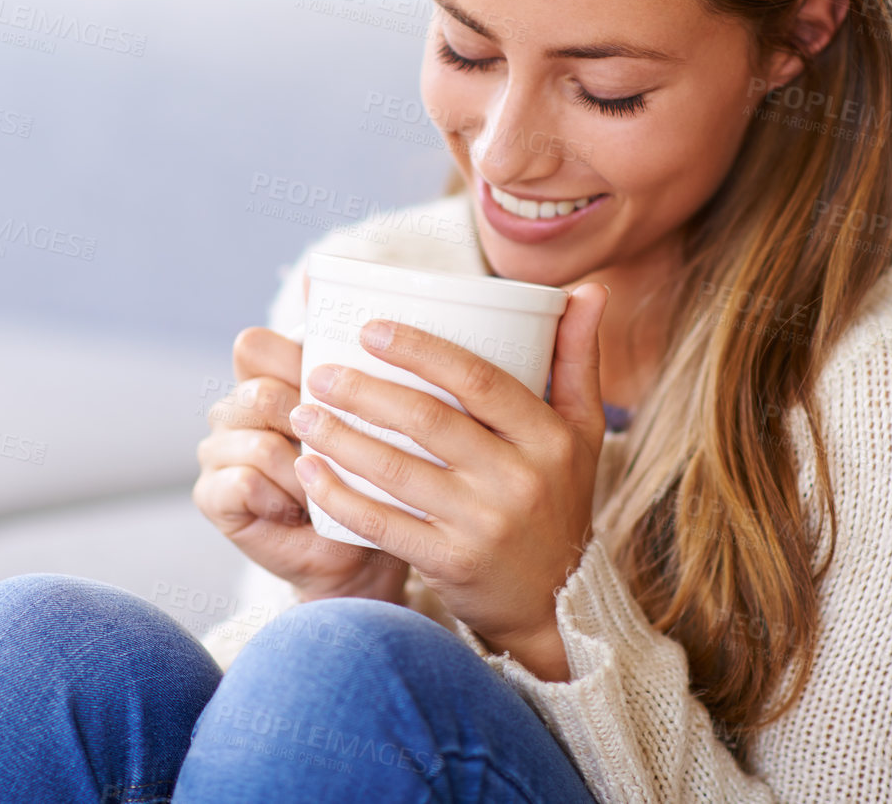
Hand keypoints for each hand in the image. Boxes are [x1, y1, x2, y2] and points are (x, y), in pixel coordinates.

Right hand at [192, 317, 409, 605]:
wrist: (363, 552)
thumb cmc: (376, 474)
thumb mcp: (373, 406)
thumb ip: (349, 348)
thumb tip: (315, 269)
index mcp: (265, 377)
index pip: (254, 346)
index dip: (293, 364)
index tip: (336, 392)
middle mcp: (234, 409)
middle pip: (260, 392)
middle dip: (309, 423)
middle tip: (348, 451)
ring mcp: (219, 453)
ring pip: (256, 439)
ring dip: (302, 467)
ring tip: (331, 487)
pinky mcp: (214, 498)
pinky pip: (240, 482)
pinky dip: (279, 495)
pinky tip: (302, 509)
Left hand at [289, 283, 610, 680]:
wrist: (557, 603)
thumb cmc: (559, 499)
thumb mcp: (583, 431)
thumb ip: (578, 359)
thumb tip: (589, 288)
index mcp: (548, 437)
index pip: (479, 380)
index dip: (421, 350)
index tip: (369, 329)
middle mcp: (520, 479)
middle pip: (428, 421)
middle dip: (364, 392)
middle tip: (318, 371)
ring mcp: (484, 525)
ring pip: (398, 471)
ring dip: (341, 439)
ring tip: (302, 413)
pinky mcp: (452, 564)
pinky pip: (385, 524)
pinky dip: (341, 498)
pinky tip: (309, 471)